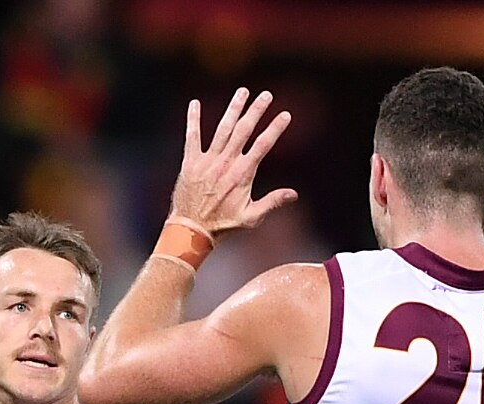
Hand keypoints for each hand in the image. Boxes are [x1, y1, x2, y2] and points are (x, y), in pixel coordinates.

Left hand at [170, 88, 297, 236]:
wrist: (191, 230)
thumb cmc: (222, 226)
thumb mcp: (251, 218)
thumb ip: (271, 202)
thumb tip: (293, 194)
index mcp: (242, 174)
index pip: (263, 145)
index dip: (275, 128)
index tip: (285, 114)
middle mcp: (226, 163)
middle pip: (244, 130)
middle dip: (256, 110)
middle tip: (266, 95)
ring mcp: (207, 161)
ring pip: (223, 129)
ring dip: (233, 109)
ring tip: (243, 92)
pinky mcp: (190, 163)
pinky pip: (192, 137)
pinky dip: (193, 120)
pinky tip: (194, 103)